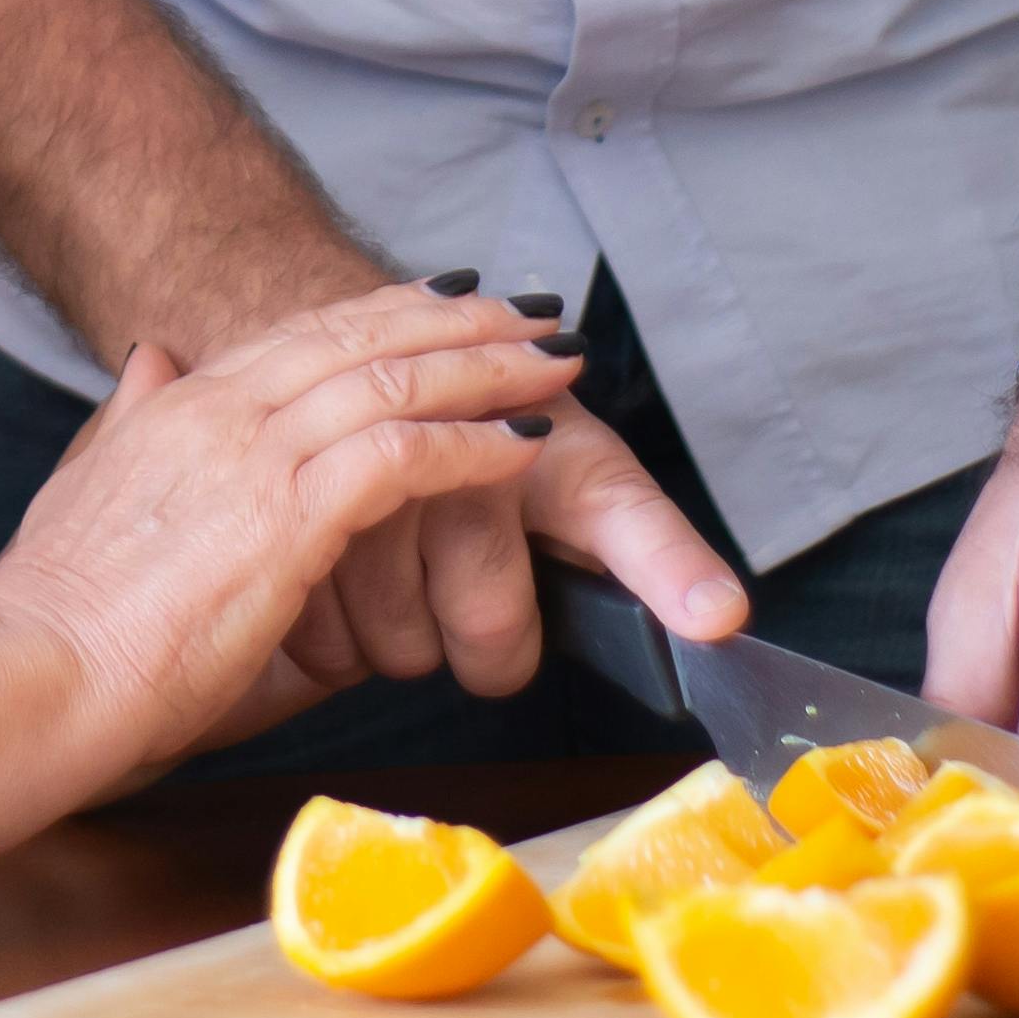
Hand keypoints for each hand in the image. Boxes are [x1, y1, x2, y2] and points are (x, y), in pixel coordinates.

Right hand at [0, 280, 588, 767]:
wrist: (30, 673)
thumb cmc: (59, 616)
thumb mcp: (88, 488)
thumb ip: (130, 421)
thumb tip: (151, 358)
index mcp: (180, 404)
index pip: (306, 332)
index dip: (387, 310)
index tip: (450, 301)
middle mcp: (221, 407)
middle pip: (364, 334)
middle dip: (459, 320)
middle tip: (532, 313)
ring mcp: (254, 454)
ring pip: (397, 380)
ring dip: (488, 370)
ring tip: (555, 368)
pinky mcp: (286, 515)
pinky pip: (403, 456)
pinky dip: (471, 447)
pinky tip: (521, 449)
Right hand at [275, 374, 748, 701]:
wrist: (367, 367)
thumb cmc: (494, 438)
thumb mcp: (584, 482)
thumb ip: (652, 552)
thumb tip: (722, 617)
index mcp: (551, 449)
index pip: (621, 516)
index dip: (669, 570)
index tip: (714, 616)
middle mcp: (467, 454)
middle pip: (493, 634)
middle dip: (486, 645)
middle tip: (472, 590)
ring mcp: (374, 483)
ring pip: (402, 650)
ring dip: (403, 636)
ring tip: (408, 573)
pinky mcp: (295, 512)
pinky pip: (329, 645)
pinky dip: (336, 633)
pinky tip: (348, 580)